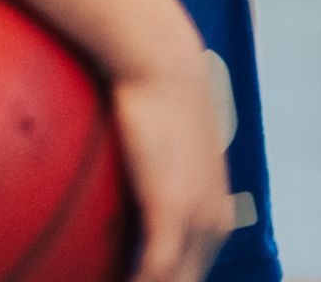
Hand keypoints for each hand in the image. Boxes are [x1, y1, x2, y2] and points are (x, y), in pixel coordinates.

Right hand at [98, 35, 238, 281]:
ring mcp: (198, 221)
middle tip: (113, 277)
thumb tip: (126, 182)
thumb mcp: (164, 147)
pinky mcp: (174, 213)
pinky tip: (110, 280)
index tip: (130, 275)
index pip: (191, 272)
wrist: (161, 60)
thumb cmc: (155, 94)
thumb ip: (152, 175)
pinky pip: (155, 274)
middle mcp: (214, 225)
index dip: (162, 279)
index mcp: (215, 215)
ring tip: (105, 278)